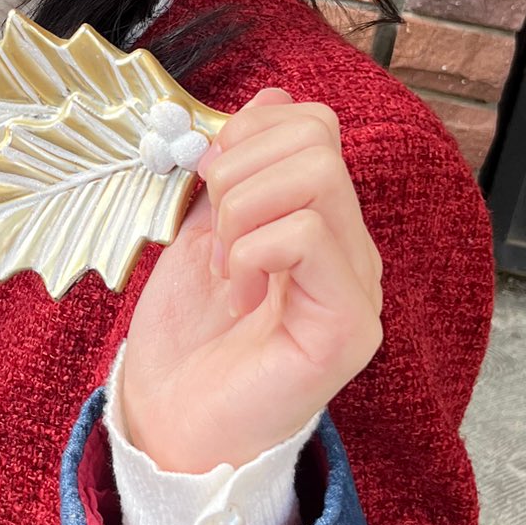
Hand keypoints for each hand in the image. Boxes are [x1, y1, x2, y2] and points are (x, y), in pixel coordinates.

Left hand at [117, 87, 383, 471]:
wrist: (169, 425)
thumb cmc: (184, 340)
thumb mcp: (200, 230)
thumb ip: (234, 171)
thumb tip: (271, 99)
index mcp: (320, 223)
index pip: (313, 125)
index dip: (247, 133)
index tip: (205, 185)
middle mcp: (351, 251)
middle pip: (317, 138)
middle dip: (239, 169)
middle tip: (213, 231)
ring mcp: (357, 288)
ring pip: (317, 176)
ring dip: (242, 210)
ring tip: (224, 265)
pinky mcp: (347, 327)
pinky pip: (310, 235)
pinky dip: (252, 248)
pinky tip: (236, 288)